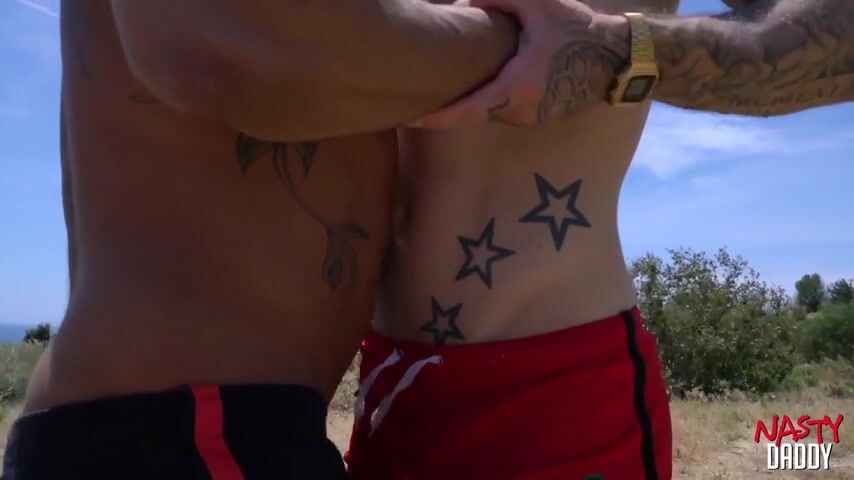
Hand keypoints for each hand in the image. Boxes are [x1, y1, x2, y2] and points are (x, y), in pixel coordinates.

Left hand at [408, 0, 630, 128]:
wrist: (619, 58)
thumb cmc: (578, 29)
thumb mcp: (539, 5)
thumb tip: (460, 3)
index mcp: (519, 87)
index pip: (467, 111)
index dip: (435, 118)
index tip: (408, 119)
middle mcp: (522, 111)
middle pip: (473, 111)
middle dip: (446, 107)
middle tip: (413, 99)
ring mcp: (531, 118)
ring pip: (488, 110)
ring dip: (470, 99)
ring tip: (443, 86)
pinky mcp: (537, 117)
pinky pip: (504, 109)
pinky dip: (489, 98)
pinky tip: (479, 82)